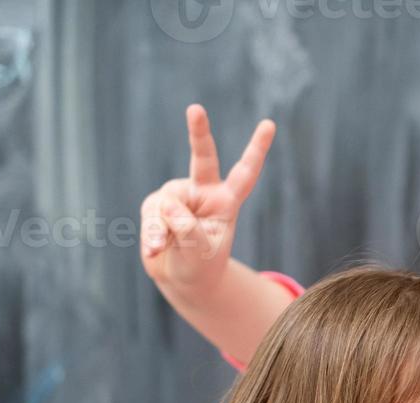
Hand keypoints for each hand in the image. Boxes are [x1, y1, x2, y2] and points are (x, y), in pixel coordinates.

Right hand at [140, 104, 275, 293]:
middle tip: (196, 109)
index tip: (269, 124)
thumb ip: (188, 229)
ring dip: (163, 231)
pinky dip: (152, 237)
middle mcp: (202, 192)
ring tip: (164, 248)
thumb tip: (167, 205)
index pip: (244, 173)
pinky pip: (150, 217)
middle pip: (202, 158)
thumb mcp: (200, 253)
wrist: (180, 277)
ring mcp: (177, 196)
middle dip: (198, 132)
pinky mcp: (156, 205)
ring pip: (166, 206)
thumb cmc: (199, 265)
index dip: (256, 149)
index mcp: (226, 201)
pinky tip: (155, 250)